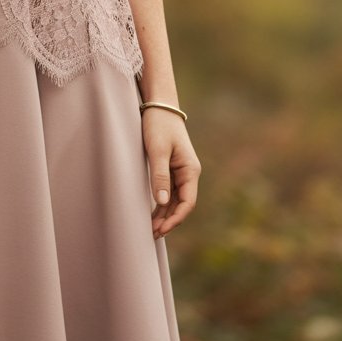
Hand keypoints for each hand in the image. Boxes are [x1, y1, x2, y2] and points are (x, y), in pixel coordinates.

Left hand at [141, 109, 200, 239]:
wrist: (158, 106)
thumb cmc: (159, 125)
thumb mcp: (158, 151)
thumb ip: (160, 176)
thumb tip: (163, 202)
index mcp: (191, 170)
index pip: (187, 202)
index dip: (176, 219)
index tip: (161, 229)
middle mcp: (188, 173)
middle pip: (182, 204)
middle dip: (169, 220)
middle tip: (152, 234)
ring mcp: (180, 171)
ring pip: (175, 200)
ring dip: (165, 215)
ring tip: (150, 229)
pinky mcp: (171, 168)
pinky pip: (169, 191)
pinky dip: (162, 204)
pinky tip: (153, 213)